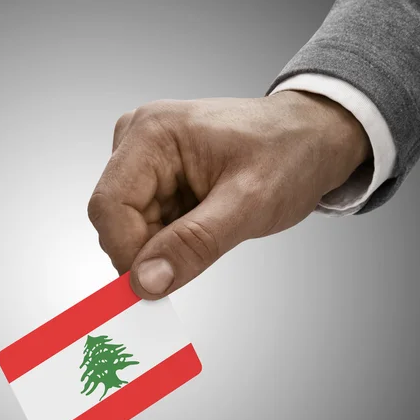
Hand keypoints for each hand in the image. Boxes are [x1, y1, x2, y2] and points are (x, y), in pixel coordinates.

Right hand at [88, 92, 370, 298]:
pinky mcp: (156, 178)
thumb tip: (145, 282)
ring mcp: (145, 160)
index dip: (127, 253)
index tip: (156, 286)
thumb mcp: (249, 203)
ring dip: (165, 246)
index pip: (109, 207)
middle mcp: (139, 141)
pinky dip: (171, 241)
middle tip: (200, 254)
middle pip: (116, 220)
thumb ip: (194, 243)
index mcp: (152, 133)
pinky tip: (204, 226)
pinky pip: (146, 226)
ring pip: (130, 229)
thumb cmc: (289, 153)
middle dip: (151, 251)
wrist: (310, 139)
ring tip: (212, 228)